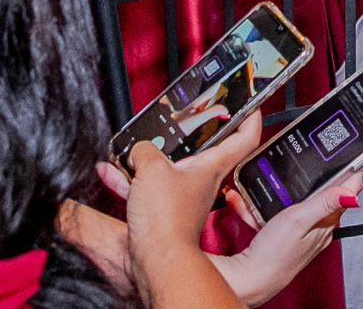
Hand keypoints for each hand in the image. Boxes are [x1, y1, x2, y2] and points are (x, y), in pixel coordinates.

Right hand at [118, 112, 256, 296]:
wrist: (154, 260)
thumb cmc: (166, 220)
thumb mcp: (152, 167)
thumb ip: (145, 148)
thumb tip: (138, 149)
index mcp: (211, 167)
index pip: (244, 137)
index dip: (250, 116)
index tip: (250, 102)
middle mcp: (201, 181)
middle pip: (202, 148)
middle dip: (186, 132)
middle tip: (180, 116)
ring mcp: (182, 196)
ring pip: (167, 166)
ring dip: (146, 156)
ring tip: (129, 148)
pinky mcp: (163, 210)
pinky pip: (147, 185)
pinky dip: (130, 178)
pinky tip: (111, 171)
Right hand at [212, 173, 361, 305]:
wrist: (253, 275)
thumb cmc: (275, 253)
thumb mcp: (299, 219)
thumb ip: (324, 203)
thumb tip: (353, 195)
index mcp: (328, 220)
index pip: (350, 189)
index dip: (352, 168)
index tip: (350, 151)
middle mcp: (321, 225)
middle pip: (325, 190)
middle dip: (309, 178)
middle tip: (297, 168)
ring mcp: (307, 229)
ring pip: (302, 199)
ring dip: (284, 193)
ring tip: (268, 196)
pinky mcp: (292, 232)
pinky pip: (285, 211)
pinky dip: (270, 207)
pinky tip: (256, 209)